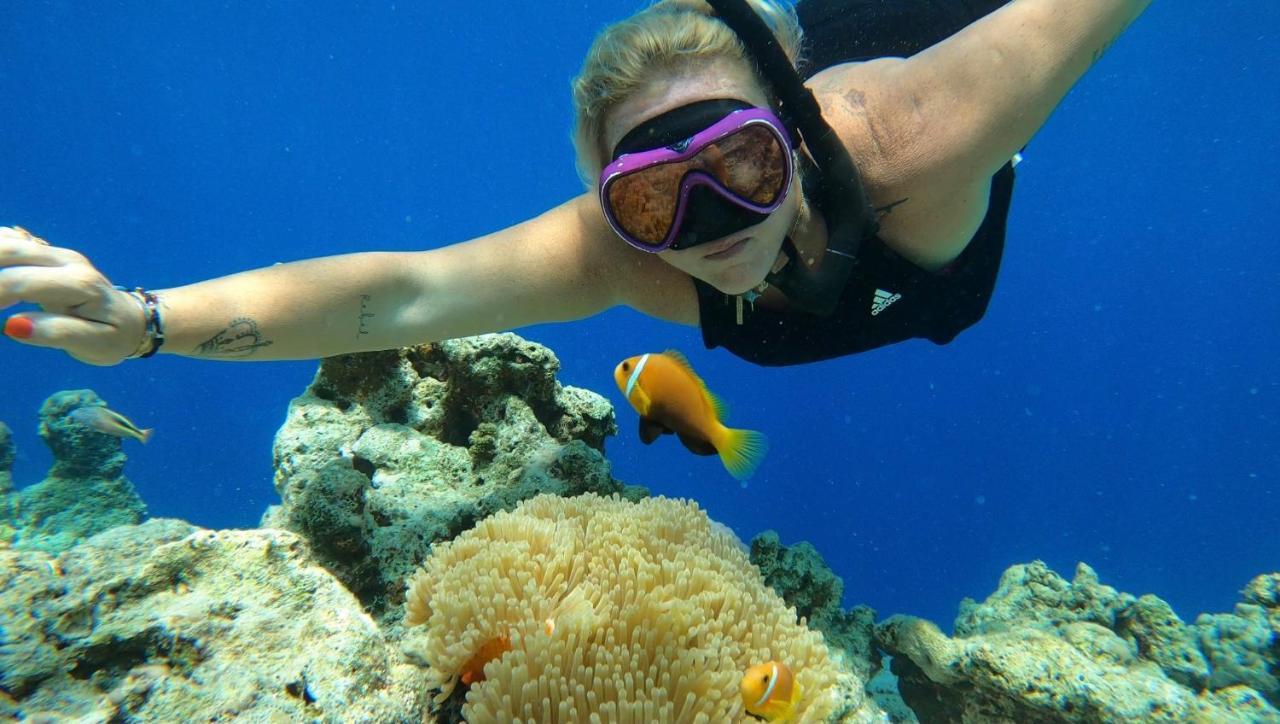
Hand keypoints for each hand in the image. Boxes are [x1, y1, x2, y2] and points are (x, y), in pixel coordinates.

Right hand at [0, 226, 147, 365]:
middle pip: (8, 251)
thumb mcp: (92, 344)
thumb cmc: (112, 336)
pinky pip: (11, 241)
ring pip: (7, 242)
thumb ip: (55, 333)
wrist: (130, 319)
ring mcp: (57, 253)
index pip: (20, 282)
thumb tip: (12, 326)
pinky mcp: (48, 252)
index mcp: (79, 283)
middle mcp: (67, 260)